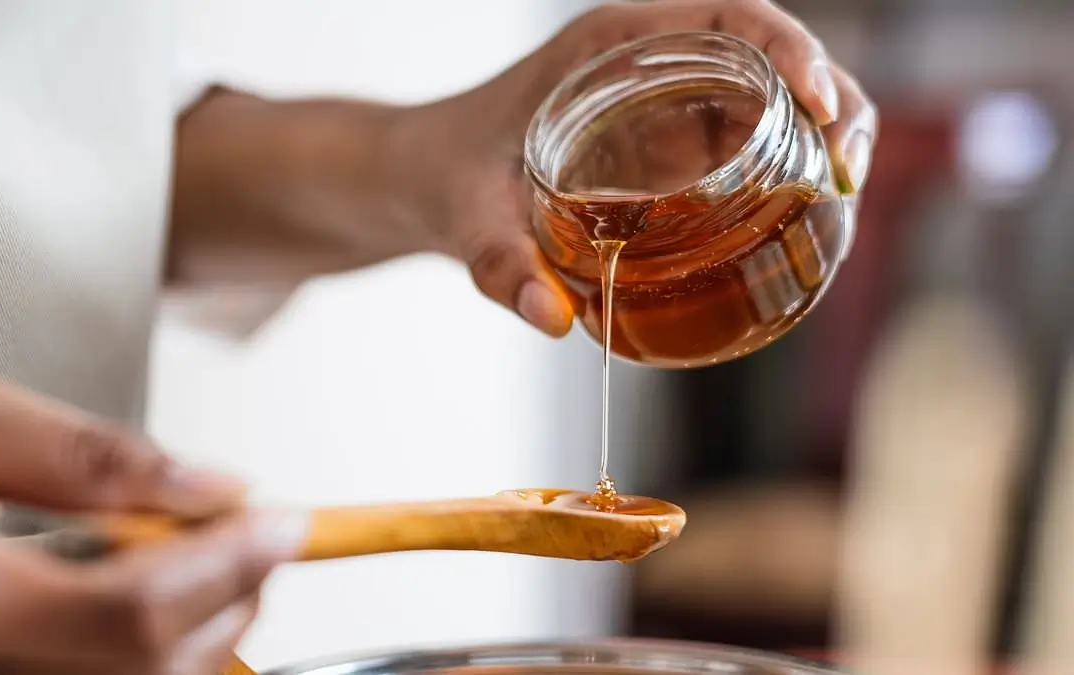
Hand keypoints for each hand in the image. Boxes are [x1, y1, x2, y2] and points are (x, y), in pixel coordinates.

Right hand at [0, 375, 305, 674]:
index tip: (283, 522)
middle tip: (250, 535)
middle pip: (147, 671)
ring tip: (192, 560)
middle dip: (230, 596)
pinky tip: (140, 605)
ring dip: (202, 629)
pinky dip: (154, 655)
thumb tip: (210, 486)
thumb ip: (77, 453)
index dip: (226, 566)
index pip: (122, 614)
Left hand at [400, 0, 878, 337]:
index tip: (818, 103)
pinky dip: (787, 176)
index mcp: (609, 44)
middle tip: (848, 174)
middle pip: (773, 56)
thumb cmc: (443, 176)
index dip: (791, 46)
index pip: (728, 16)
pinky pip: (747, 147)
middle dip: (832, 102)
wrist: (423, 180)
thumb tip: (554, 318)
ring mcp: (665, 104)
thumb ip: (502, 265)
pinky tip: (802, 226)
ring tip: (842, 204)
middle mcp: (650, 62)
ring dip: (822, 142)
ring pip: (772, 102)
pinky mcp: (669, 146)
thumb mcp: (465, 218)